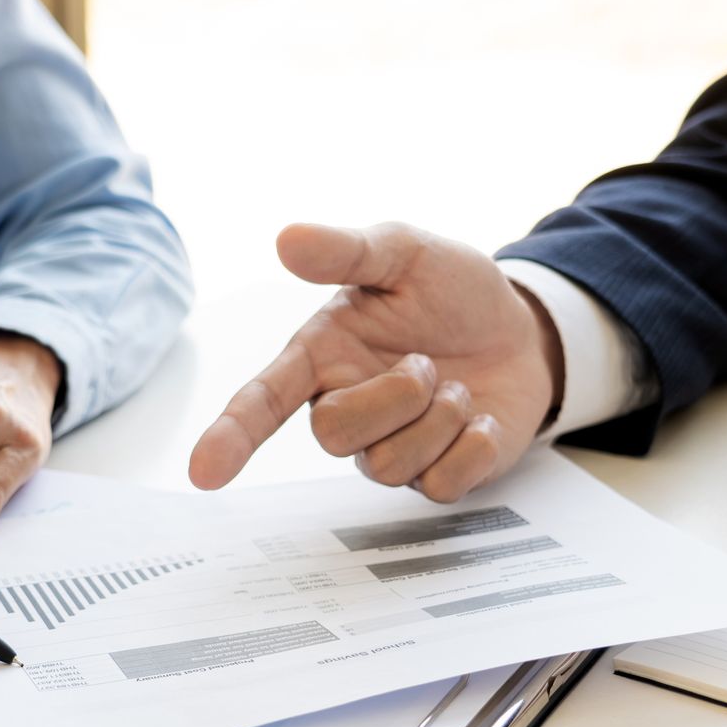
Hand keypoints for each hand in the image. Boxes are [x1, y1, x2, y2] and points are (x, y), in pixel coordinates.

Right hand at [189, 222, 562, 500]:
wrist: (524, 329)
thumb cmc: (452, 292)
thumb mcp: (405, 253)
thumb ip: (348, 251)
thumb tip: (286, 239)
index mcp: (323, 356)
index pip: (262, 402)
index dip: (231, 436)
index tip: (202, 473)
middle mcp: (346, 408)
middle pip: (332, 435)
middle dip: (393, 397)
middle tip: (428, 362)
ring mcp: (390, 449)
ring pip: (390, 466)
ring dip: (440, 418)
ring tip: (458, 387)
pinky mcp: (436, 477)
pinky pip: (442, 486)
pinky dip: (474, 446)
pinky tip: (483, 418)